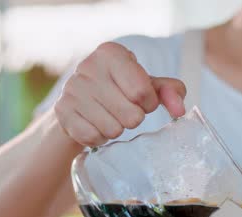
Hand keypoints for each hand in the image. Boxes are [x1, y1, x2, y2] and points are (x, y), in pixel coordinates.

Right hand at [53, 42, 186, 146]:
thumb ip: (170, 92)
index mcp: (111, 53)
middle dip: (133, 119)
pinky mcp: (62, 111)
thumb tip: (179, 110)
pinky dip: (100, 138)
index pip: (142, 92)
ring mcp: (72, 89)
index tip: (142, 101)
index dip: (148, 104)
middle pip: (130, 115)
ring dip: (117, 129)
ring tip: (110, 117)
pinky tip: (97, 125)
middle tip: (125, 111)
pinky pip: (93, 138)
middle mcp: (88, 66)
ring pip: (113, 130)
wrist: (81, 100)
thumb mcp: (148, 85)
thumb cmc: (121, 89)